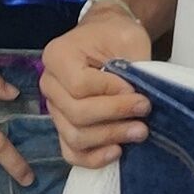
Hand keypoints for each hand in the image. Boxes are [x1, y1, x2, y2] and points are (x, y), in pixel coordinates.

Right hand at [39, 2, 155, 168]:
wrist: (105, 37)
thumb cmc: (116, 35)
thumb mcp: (130, 39)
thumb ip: (135, 68)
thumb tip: (143, 101)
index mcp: (57, 56)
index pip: (80, 85)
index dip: (112, 94)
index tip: (137, 91)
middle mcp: (49, 83)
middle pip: (76, 113)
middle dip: (115, 117)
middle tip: (145, 111)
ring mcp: (54, 108)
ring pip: (75, 136)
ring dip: (110, 137)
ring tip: (140, 131)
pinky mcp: (63, 126)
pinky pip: (71, 152)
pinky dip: (93, 158)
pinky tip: (117, 151)